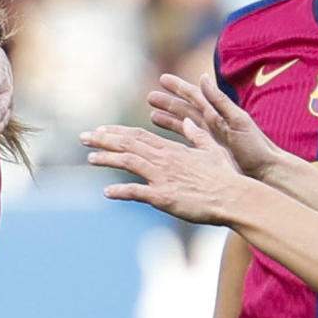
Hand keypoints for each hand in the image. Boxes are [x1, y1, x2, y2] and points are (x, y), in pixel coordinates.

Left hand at [81, 119, 245, 224]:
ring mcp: (162, 177)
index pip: (138, 136)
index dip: (117, 132)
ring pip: (128, 162)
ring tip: (90, 159)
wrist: (233, 197)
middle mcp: (163, 159)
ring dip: (106, 159)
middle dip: (103, 140)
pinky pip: (137, 192)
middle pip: (128, 144)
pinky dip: (120, 191)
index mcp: (172, 149)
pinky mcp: (163, 197)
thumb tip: (188, 121)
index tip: (102, 130)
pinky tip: (107, 192)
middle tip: (84, 137)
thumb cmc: (225, 176)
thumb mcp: (212, 150)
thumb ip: (197, 135)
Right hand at [147, 72, 289, 181]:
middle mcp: (213, 123)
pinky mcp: (210, 153)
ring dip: (169, 119)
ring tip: (151, 115)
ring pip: (184, 125)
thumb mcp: (238, 121)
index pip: (195, 95)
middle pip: (186, 109)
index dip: (179, 87)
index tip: (162, 79)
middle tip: (150, 97)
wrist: (266, 172)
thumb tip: (203, 76)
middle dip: (168, 102)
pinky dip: (177, 138)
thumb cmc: (255, 147)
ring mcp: (211, 139)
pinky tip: (165, 140)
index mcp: (219, 113)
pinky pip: (188, 142)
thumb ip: (220, 100)